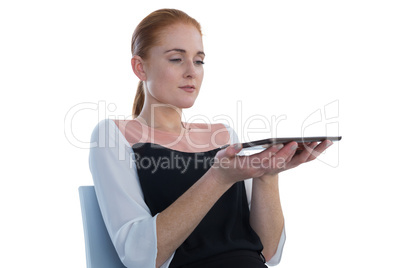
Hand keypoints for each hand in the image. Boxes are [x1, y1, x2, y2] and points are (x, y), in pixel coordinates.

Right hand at [210, 140, 332, 184]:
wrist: (226, 176)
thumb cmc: (224, 165)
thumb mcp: (222, 158)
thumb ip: (230, 152)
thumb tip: (237, 146)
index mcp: (250, 166)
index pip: (264, 160)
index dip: (274, 152)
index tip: (283, 144)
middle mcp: (262, 169)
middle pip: (280, 162)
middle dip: (292, 153)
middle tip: (303, 142)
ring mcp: (268, 169)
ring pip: (290, 163)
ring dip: (305, 154)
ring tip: (319, 143)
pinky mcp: (272, 166)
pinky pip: (291, 161)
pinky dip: (303, 155)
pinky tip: (314, 146)